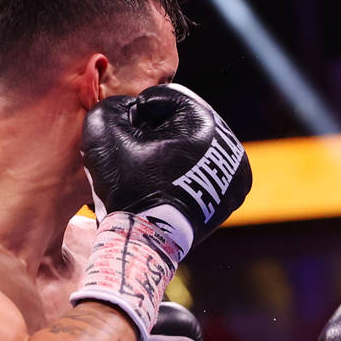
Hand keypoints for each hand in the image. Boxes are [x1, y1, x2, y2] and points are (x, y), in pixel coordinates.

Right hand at [71, 84, 252, 340]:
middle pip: (185, 122)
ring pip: (195, 147)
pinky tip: (161, 184)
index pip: (168, 98)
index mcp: (208, 125)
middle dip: (156, 132)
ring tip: (145, 169)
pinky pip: (203, 170)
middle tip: (134, 152)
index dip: (139, 111)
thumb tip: (127, 108)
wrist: (145, 242)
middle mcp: (230, 147)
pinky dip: (183, 171)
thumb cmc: (127, 188)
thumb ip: (112, 105)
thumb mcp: (105, 133)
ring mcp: (235, 174)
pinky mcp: (231, 196)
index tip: (125, 134)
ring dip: (170, 151)